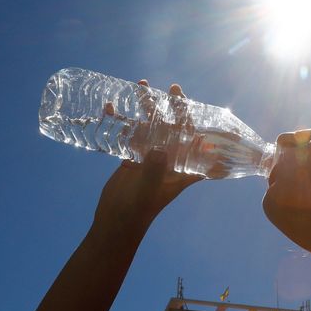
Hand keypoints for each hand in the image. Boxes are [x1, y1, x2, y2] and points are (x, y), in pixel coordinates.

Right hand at [91, 81, 203, 229]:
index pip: (196, 141)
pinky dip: (121, 121)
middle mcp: (169, 160)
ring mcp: (150, 158)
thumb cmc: (136, 212)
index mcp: (182, 169)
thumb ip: (154, 170)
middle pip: (175, 128)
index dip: (200, 124)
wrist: (114, 224)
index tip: (199, 107)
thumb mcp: (146, 191)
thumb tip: (159, 149)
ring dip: (147, 108)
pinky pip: (130, 135)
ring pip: (152, 127)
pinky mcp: (132, 158)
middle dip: (174, 107)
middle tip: (172, 87)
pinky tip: (110, 107)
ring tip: (141, 86)